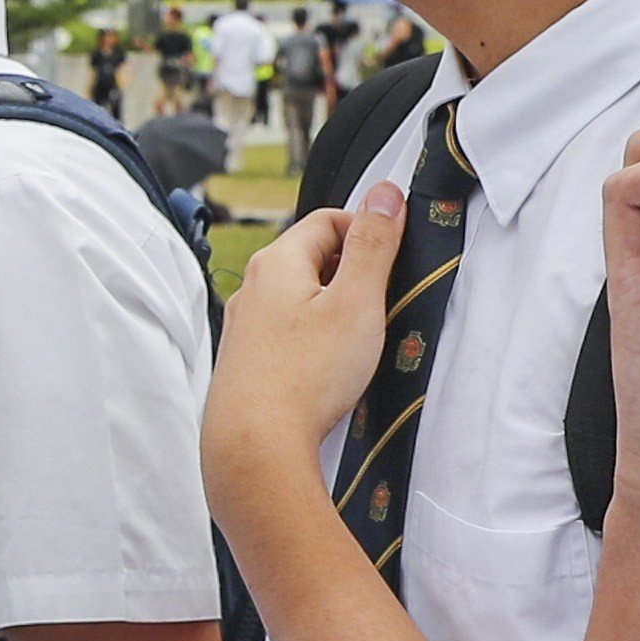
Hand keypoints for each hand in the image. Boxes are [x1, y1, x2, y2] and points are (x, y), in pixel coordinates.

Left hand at [204, 189, 408, 529]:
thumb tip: (384, 194)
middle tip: (384, 302)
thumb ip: (373, 245)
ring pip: (297, 300)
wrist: (254, 447)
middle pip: (310, 259)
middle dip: (352, 272)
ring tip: (361, 340)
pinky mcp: (245, 364)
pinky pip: (286, 336)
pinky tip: (329, 370)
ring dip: (332, 310)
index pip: (327, 221)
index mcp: (276, 263)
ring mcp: (243, 329)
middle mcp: (250, 290)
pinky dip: (313, 341)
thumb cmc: (306, 376)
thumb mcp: (357, 301)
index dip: (367, 230)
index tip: (396, 256)